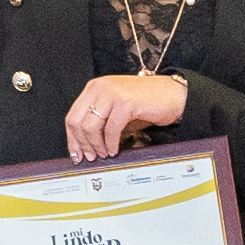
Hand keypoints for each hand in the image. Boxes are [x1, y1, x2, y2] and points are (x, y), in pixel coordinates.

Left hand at [61, 73, 188, 160]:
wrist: (172, 93)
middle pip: (77, 121)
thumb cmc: (147, 101)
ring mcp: (112, 94)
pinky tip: (114, 149)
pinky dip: (110, 144)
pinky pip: (111, 130)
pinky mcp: (126, 103)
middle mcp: (101, 88)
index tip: (76, 153)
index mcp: (95, 88)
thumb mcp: (117, 108)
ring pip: (90, 126)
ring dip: (96, 146)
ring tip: (104, 153)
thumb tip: (86, 145)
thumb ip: (101, 120)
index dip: (72, 138)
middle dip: (82, 144)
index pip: (72, 115)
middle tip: (90, 156)